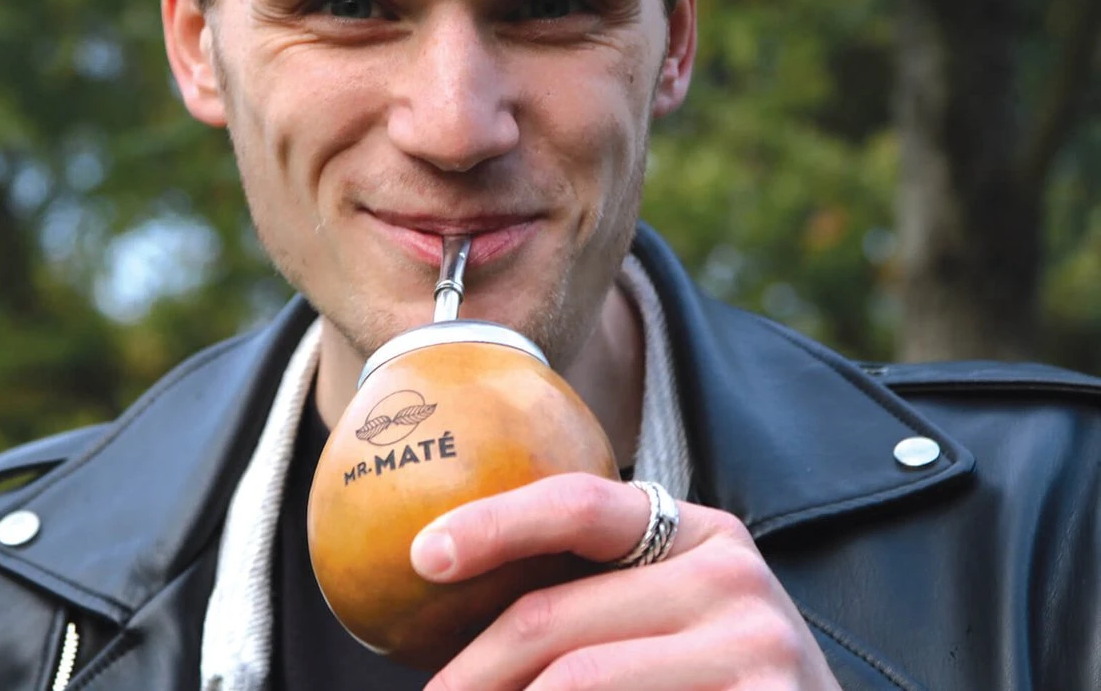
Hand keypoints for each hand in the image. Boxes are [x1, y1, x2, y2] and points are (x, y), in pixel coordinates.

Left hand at [410, 473, 840, 689]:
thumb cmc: (724, 678)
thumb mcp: (676, 613)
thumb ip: (602, 595)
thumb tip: (464, 618)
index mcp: (699, 531)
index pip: (579, 505)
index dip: (495, 523)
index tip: (423, 553)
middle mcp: (731, 573)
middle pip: (557, 618)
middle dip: (473, 670)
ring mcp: (754, 644)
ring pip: (578, 682)